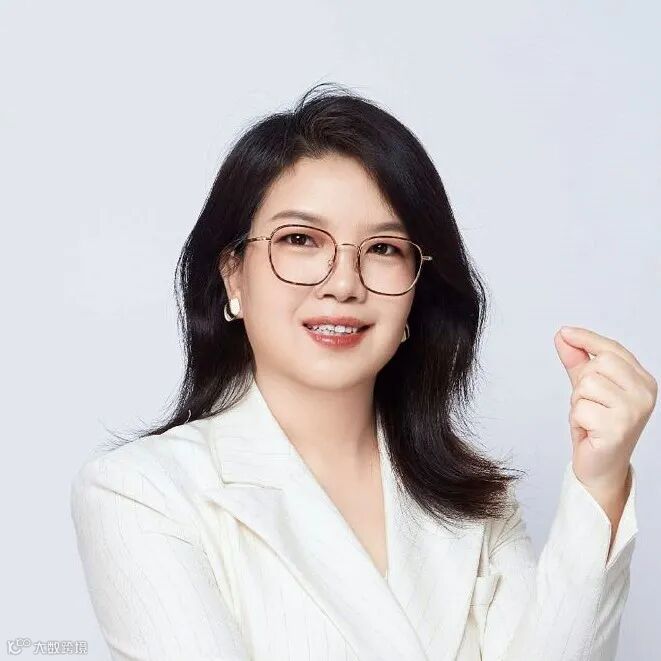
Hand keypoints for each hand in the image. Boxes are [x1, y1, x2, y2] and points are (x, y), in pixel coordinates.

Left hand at [554, 326, 656, 494]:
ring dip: (578, 403)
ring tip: (589, 418)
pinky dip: (577, 420)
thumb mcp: (586, 387)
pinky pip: (580, 408)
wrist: (601, 466)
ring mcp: (634, 410)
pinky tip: (589, 431)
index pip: (613, 349)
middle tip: (589, 405)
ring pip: (586, 385)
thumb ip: (577, 361)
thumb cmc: (596, 426)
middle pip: (598, 364)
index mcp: (642, 381)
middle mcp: (644, 394)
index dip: (586, 339)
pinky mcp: (618, 427)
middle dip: (582, 383)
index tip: (565, 332)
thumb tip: (563, 336)